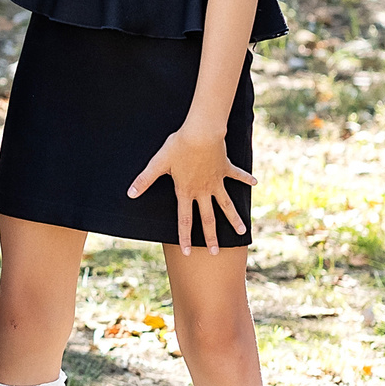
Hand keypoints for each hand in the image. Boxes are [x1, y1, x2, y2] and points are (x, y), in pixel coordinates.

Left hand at [127, 121, 252, 253]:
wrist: (201, 132)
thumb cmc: (178, 146)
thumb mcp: (158, 163)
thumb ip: (144, 180)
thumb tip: (129, 193)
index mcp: (186, 191)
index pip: (185, 219)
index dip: (184, 237)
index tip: (187, 253)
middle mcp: (203, 190)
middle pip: (208, 219)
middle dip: (211, 237)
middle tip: (214, 252)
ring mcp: (216, 181)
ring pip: (227, 204)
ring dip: (234, 218)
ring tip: (242, 232)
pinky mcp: (225, 168)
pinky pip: (237, 175)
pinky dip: (246, 179)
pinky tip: (255, 183)